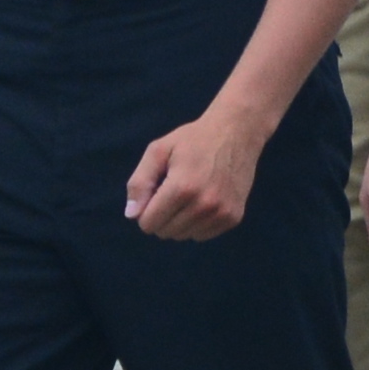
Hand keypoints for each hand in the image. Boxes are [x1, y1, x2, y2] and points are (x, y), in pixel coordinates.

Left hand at [127, 105, 263, 241]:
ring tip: (189, 195)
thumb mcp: (158, 150)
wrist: (236, 132)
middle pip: (165, 232)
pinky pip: (202, 236)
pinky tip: (203, 201)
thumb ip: (140, 182)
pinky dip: (197, 224)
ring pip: (184, 236)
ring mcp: (221, 214)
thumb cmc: (193, 139)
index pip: (149, 223)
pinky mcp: (233, 218)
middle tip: (172, 191)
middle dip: (162, 216)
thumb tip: (132, 215)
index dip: (146, 209)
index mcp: (181, 188)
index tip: (155, 193)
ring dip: (179, 221)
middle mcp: (203, 205)